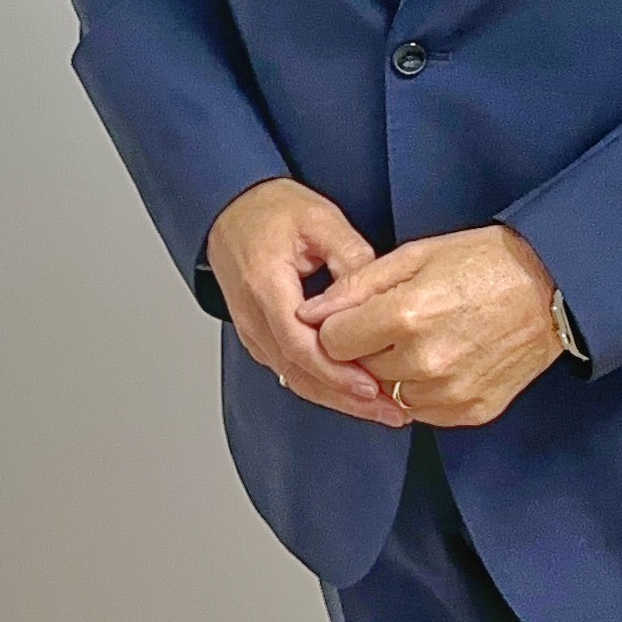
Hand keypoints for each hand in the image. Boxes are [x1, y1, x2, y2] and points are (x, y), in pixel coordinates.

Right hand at [205, 179, 409, 427]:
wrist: (230, 210)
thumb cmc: (271, 211)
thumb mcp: (320, 220)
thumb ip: (351, 257)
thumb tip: (378, 298)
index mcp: (266, 285)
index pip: (299, 343)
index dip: (337, 370)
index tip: (373, 386)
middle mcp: (254, 318)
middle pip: (298, 373)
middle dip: (346, 398)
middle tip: (391, 411)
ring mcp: (253, 332)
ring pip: (295, 379)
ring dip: (338, 398)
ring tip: (382, 409)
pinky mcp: (260, 338)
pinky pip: (291, 369)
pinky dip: (323, 385)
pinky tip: (353, 391)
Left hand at [294, 224, 562, 427]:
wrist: (551, 287)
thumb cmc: (483, 260)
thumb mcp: (416, 254)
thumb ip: (357, 284)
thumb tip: (309, 312)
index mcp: (405, 316)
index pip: (332, 341)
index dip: (339, 325)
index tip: (356, 312)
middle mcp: (423, 363)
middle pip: (358, 370)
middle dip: (366, 346)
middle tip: (396, 320)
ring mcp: (448, 393)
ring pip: (388, 394)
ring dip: (394, 371)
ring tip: (424, 336)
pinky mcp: (469, 413)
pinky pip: (421, 410)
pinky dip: (422, 389)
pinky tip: (444, 356)